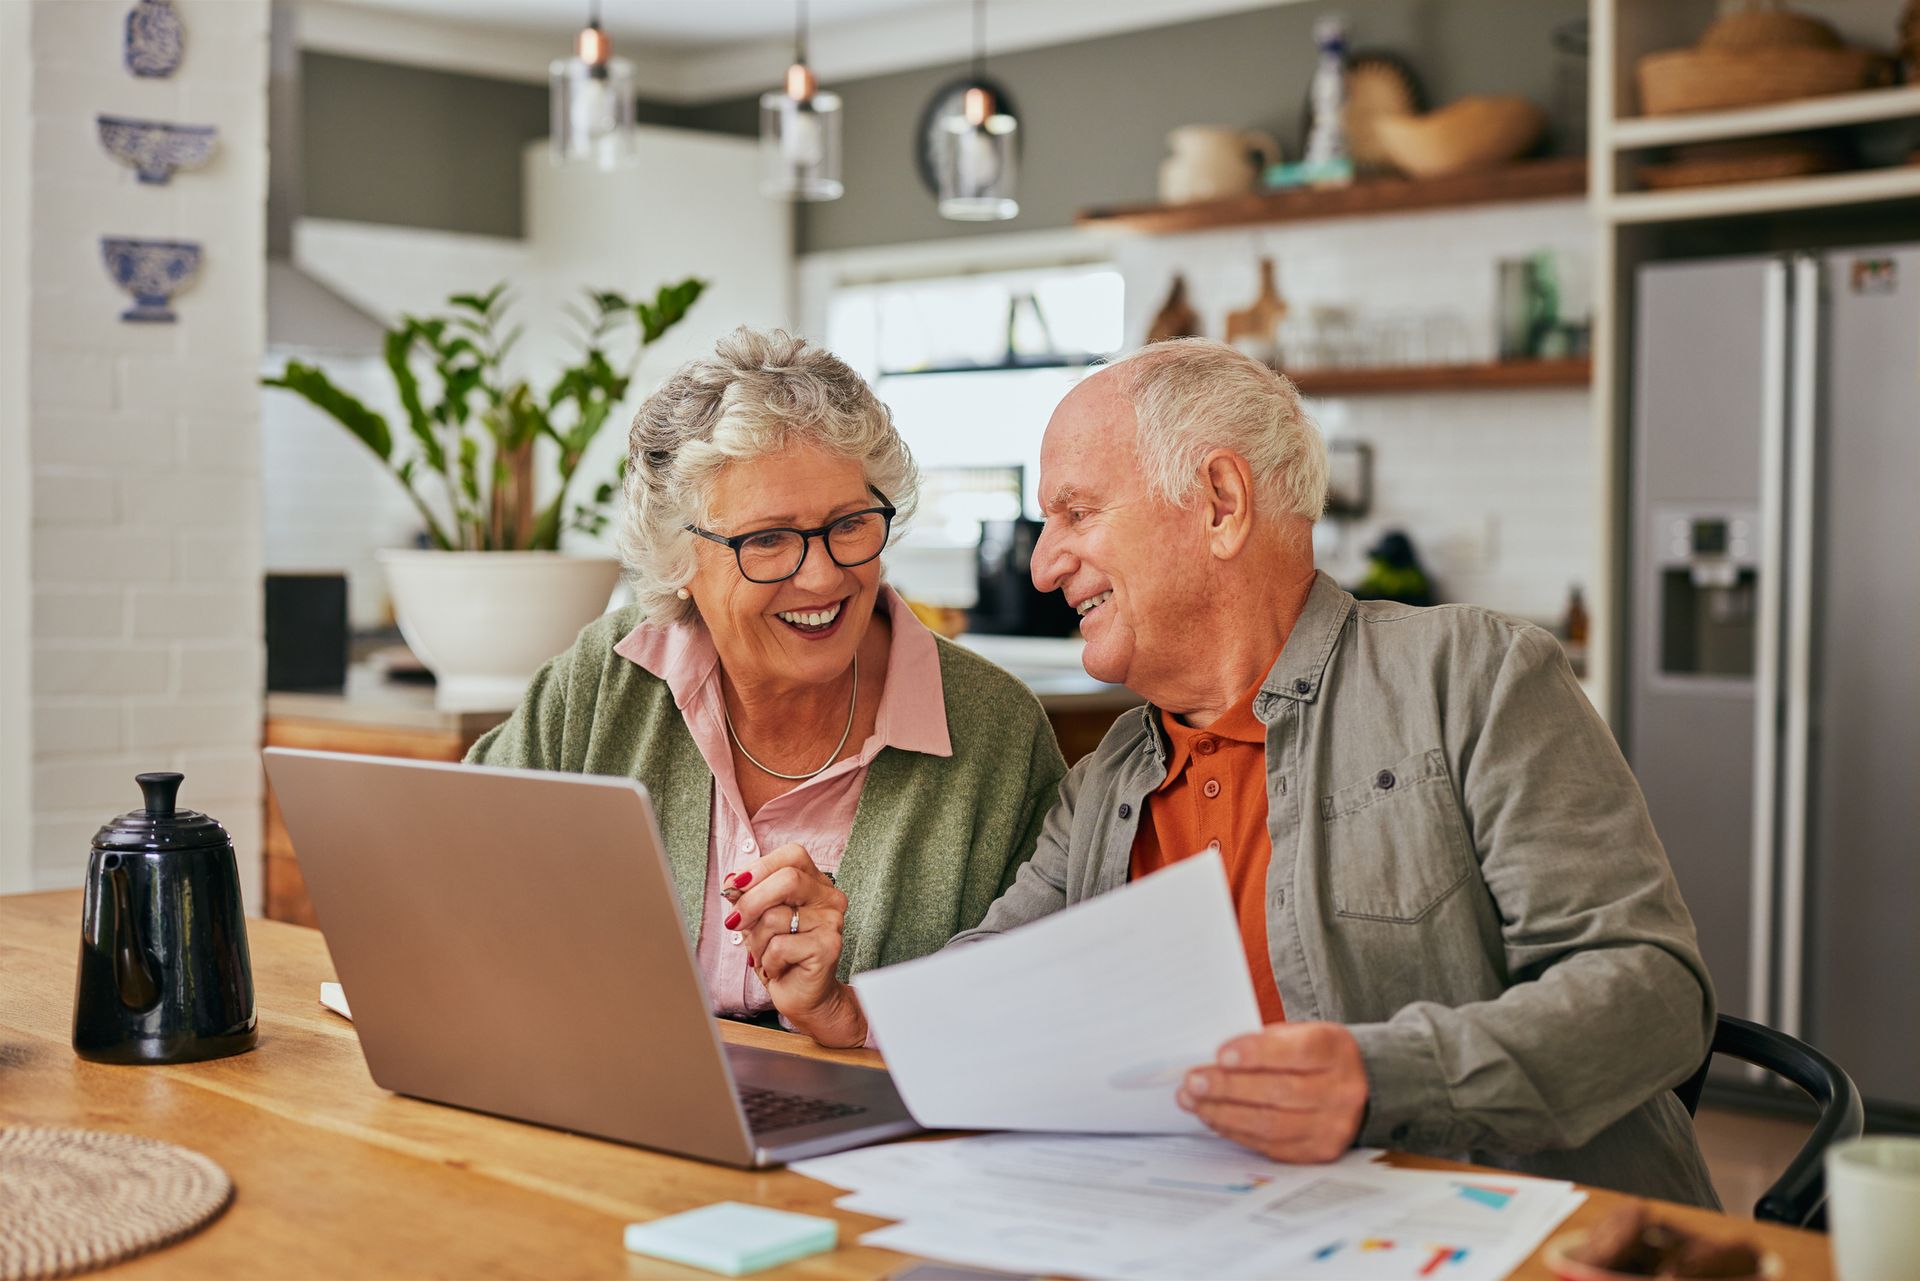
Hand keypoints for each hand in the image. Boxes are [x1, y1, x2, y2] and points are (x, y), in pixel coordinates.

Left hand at [725, 843, 865, 1046]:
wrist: (803, 994)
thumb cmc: (782, 954)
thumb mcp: (759, 919)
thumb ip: (748, 896)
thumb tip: (732, 882)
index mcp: (815, 883)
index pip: (793, 856)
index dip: (761, 867)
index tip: (734, 884)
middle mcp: (830, 898)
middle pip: (787, 879)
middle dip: (751, 901)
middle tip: (733, 922)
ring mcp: (832, 922)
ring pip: (776, 917)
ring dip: (757, 941)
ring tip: (765, 955)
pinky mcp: (829, 947)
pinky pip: (780, 946)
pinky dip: (768, 961)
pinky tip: (777, 968)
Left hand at [1176, 1022, 1368, 1162]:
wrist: (1357, 1087)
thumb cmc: (1312, 1056)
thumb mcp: (1297, 1035)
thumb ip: (1263, 1044)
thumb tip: (1211, 1061)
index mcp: (1335, 1050)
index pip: (1297, 1052)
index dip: (1257, 1054)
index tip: (1221, 1055)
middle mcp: (1341, 1091)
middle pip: (1279, 1092)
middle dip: (1228, 1087)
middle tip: (1193, 1082)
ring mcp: (1332, 1126)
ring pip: (1271, 1124)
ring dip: (1224, 1113)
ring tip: (1193, 1101)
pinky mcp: (1318, 1151)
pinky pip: (1270, 1145)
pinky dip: (1235, 1131)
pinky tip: (1213, 1117)